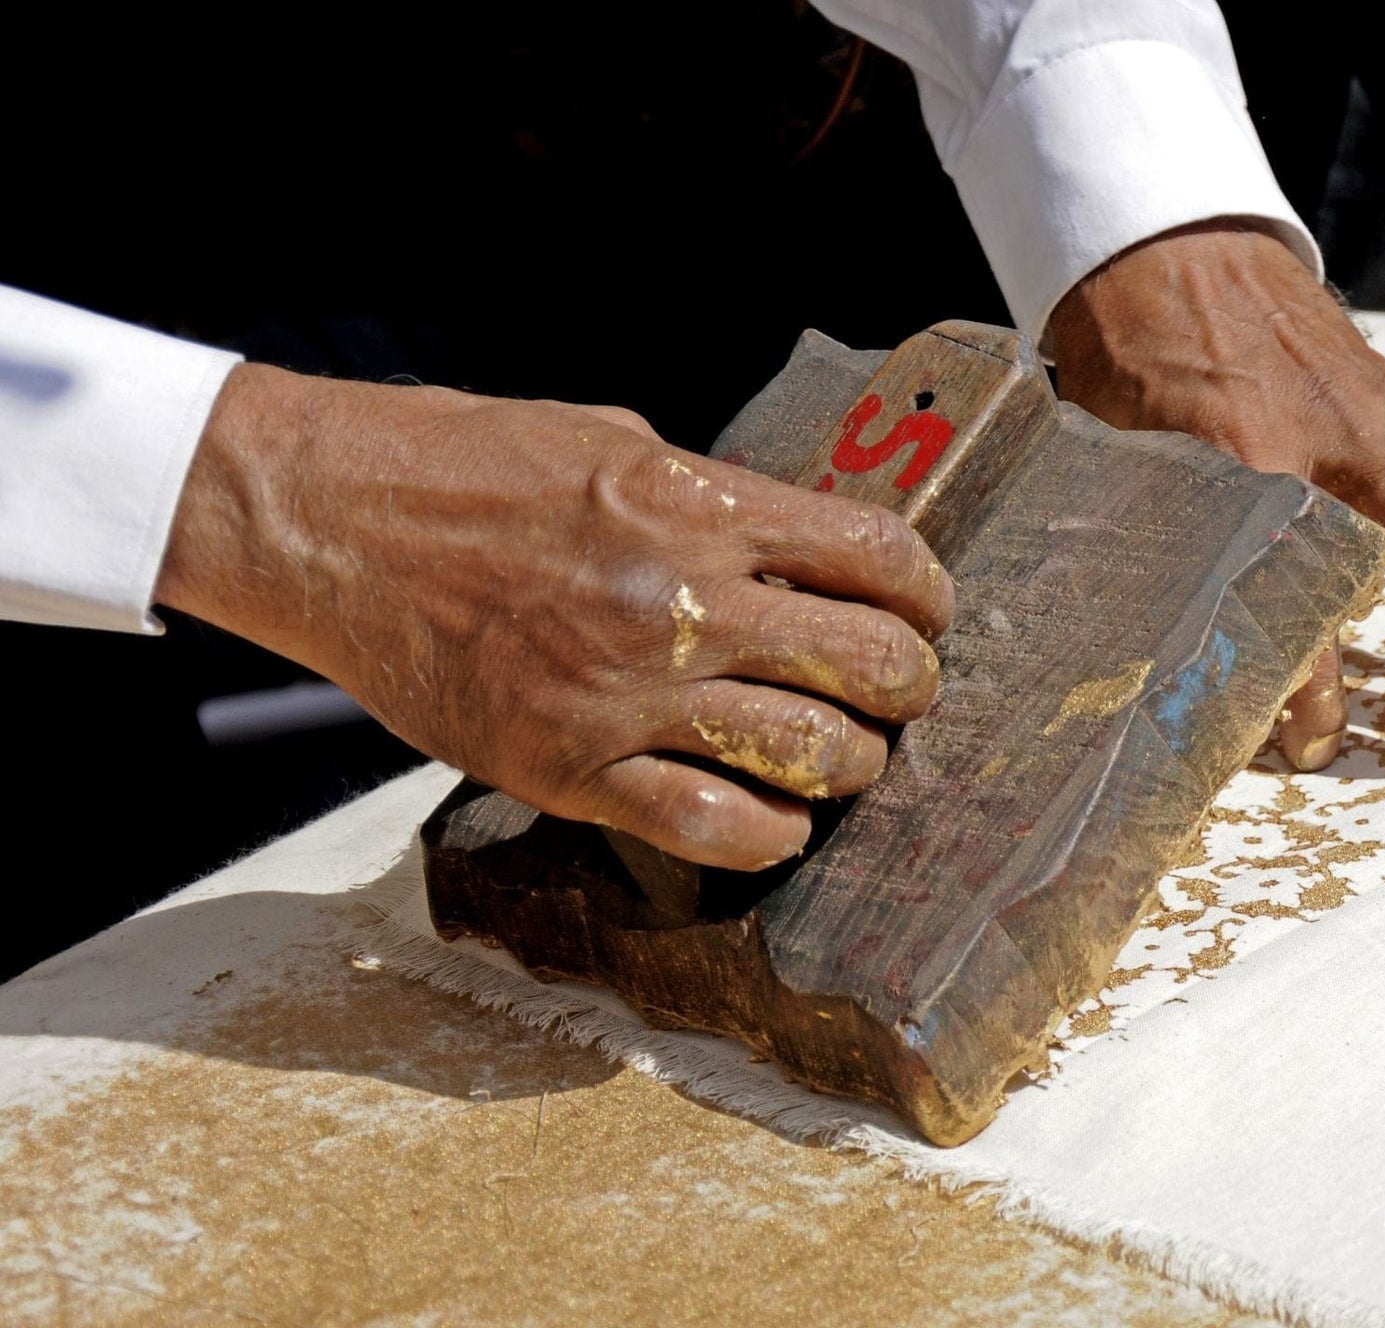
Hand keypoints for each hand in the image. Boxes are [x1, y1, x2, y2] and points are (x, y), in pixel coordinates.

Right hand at [157, 364, 953, 869]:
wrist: (328, 521)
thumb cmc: (467, 466)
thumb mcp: (616, 441)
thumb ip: (717, 500)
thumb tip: (803, 547)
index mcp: (698, 505)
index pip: (878, 555)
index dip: (927, 594)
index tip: (926, 612)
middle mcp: (679, 601)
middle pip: (869, 663)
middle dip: (910, 686)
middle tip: (900, 692)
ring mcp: (625, 693)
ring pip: (812, 756)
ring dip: (853, 765)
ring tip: (845, 757)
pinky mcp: (567, 769)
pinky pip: (712, 826)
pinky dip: (771, 833)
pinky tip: (778, 818)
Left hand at [1049, 221, 1384, 766]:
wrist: (1154, 248)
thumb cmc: (1127, 362)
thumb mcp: (1123, 472)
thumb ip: (1162, 559)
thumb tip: (1178, 667)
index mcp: (1260, 464)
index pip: (1308, 593)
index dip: (1314, 688)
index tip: (1308, 746)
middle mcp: (1338, 432)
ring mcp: (1378, 398)